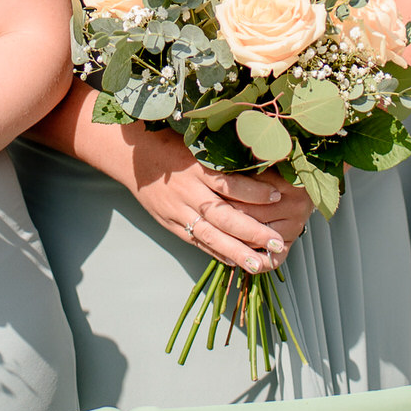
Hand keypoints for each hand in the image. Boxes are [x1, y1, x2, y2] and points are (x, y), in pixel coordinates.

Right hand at [127, 130, 311, 274]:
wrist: (133, 157)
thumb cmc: (171, 147)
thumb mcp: (196, 146)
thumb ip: (222, 161)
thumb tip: (260, 166)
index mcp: (197, 167)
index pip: (229, 183)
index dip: (253, 191)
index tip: (277, 197)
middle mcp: (188, 191)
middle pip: (223, 216)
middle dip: (251, 231)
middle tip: (276, 242)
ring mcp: (177, 210)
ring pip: (210, 235)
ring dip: (235, 251)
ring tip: (258, 264)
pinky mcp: (171, 224)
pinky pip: (196, 241)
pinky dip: (216, 252)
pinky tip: (235, 262)